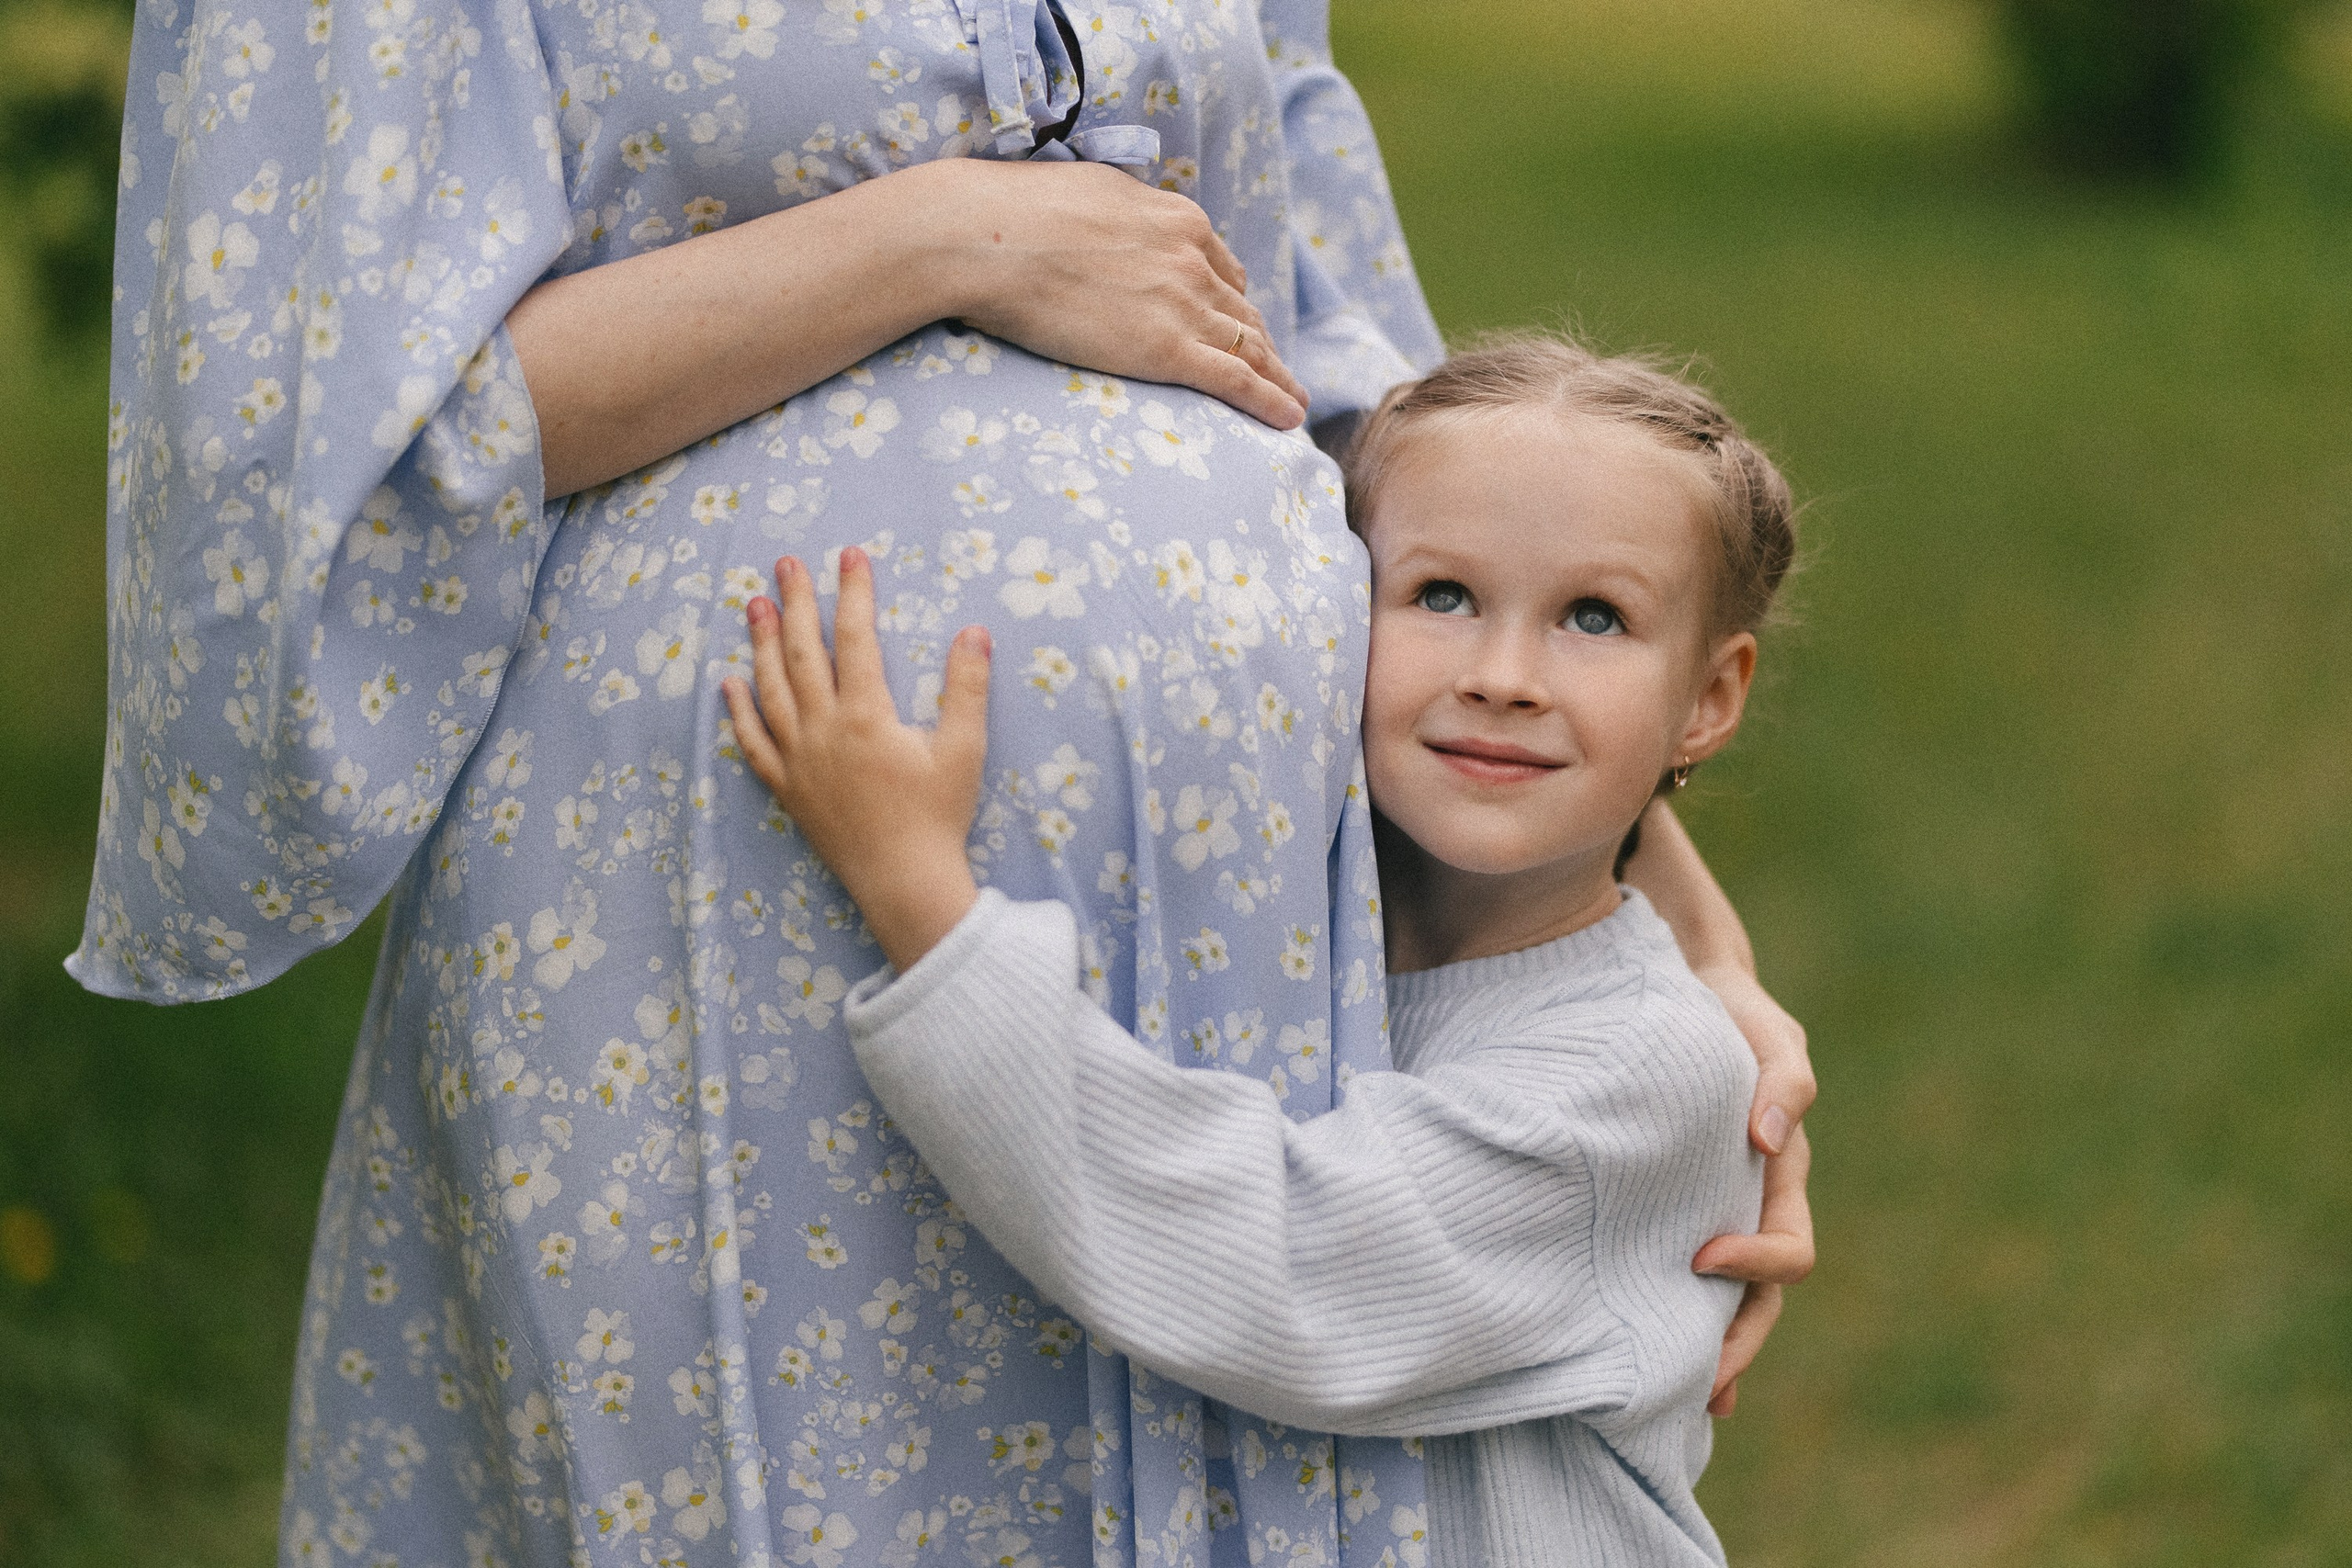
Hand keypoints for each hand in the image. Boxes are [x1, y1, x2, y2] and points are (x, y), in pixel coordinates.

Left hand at [720, 547, 992, 972]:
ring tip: (756, 605)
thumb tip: (974, 631)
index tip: (850, 555)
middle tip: (786, 563)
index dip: (853, 592)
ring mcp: (798, 760)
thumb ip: (967, 687)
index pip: (856, 638)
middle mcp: (823, 730)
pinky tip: (730, 684)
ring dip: (762, 644)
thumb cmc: (938, 817)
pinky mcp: (787, 789)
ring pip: (771, 689)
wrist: (904, 882)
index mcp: (867, 715)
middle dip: (796, 603)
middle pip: (803, 653)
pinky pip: (753, 743)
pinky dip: (739, 711)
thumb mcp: (965, 749)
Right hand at [930, 159, 1311, 429]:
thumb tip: (1109, 225)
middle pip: (1241, 311)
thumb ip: (1119, 216)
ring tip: (1295, 402)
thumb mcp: (1088, 194)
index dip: (1233, 301)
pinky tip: (1288, 418)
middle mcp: (1192, 259)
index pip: (1222, 267)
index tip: (1241, 323)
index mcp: (1176, 219)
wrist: (988, 238)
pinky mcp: (1169, 351)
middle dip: (1263, 343)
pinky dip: (1269, 401)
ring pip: (1250, 348)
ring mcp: (1185, 305)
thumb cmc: (1014, 213)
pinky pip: (1237, 380)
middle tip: (1278, 370)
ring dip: (1278, 377)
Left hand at [1688, 965, 1815, 1415]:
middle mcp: (1753, 1205)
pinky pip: (1680, 1270)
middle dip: (1737, 1344)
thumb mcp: (1766, 1031)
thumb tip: (1769, 1138)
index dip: (1753, 1265)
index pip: (1787, 1249)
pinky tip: (1644, 1351)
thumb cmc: (1731, 1012)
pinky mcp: (1673, 1203)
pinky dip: (1677, 1315)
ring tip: (1682, 1402)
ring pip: (1726, 1301)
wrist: (1688, 987)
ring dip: (1710, 1350)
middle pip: (1762, 1301)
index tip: (1701, 1258)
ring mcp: (1716, 1209)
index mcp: (1781, 1177)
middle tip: (1701, 1388)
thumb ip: (1781, 1080)